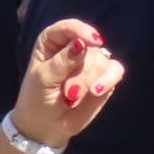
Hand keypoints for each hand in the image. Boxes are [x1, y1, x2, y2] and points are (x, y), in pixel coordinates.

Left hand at [11, 19, 125, 149]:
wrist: (46, 125)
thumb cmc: (37, 98)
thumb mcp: (43, 79)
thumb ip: (62, 61)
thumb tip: (81, 43)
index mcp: (53, 40)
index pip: (69, 27)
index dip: (81, 31)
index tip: (92, 42)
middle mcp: (75, 46)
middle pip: (89, 49)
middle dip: (80, 73)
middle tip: (67, 93)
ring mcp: (91, 61)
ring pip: (101, 61)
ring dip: (88, 83)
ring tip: (72, 99)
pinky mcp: (105, 77)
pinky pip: (116, 71)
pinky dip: (108, 81)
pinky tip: (96, 91)